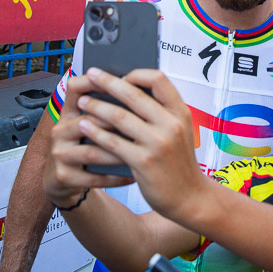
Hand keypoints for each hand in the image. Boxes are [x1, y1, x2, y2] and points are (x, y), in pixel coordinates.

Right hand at [43, 73, 133, 205]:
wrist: (62, 180)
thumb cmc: (84, 147)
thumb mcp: (89, 125)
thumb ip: (106, 109)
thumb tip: (139, 91)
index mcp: (69, 112)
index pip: (76, 88)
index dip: (95, 82)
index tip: (122, 81)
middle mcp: (61, 130)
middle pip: (89, 119)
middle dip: (117, 122)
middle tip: (143, 123)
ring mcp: (60, 153)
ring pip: (93, 151)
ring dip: (118, 153)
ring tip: (140, 153)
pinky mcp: (63, 176)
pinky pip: (93, 177)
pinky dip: (115, 177)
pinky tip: (132, 175)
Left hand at [76, 68, 203, 217]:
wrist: (190, 198)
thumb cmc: (178, 161)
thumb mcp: (180, 130)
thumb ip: (161, 112)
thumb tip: (128, 89)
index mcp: (180, 112)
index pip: (159, 79)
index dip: (138, 74)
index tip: (122, 76)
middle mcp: (171, 124)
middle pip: (133, 94)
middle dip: (108, 82)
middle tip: (91, 75)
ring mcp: (157, 143)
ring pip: (119, 117)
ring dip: (96, 106)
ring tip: (82, 101)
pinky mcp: (143, 162)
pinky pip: (113, 142)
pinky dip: (96, 132)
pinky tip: (85, 126)